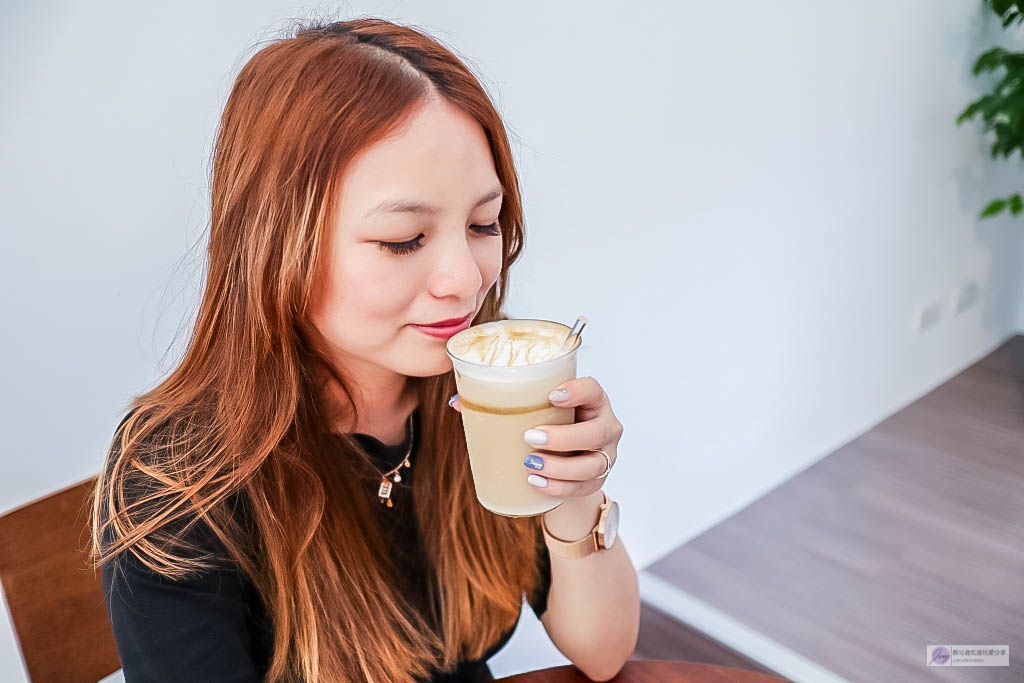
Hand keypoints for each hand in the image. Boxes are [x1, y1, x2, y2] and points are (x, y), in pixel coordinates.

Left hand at [449, 376, 622, 498]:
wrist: (568, 459)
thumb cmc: (549, 424)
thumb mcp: (535, 410)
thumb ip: (501, 402)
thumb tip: (457, 403)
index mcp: (591, 399)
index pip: (592, 389)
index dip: (577, 391)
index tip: (552, 396)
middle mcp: (605, 424)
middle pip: (595, 432)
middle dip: (563, 437)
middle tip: (529, 437)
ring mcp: (605, 454)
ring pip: (592, 464)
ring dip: (561, 467)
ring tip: (530, 464)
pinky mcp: (597, 479)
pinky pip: (583, 487)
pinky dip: (559, 487)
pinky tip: (536, 483)